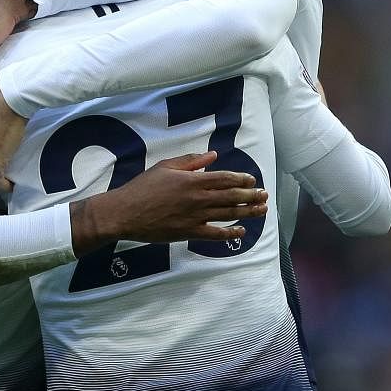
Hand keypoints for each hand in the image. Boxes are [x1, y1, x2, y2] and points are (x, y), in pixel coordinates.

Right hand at [70, 151, 267, 254]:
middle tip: (264, 195)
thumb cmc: (143, 187)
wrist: (126, 212)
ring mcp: (196, 217)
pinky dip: (230, 233)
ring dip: (248, 212)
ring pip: (229, 214)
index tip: (252, 180)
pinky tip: (241, 231)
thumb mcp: (165, 167)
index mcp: (192, 180)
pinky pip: (215, 234)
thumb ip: (190, 161)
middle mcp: (198, 198)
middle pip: (232, 196)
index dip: (242, 179)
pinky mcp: (190, 232)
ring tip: (262, 210)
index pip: (225, 178)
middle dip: (251, 195)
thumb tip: (212, 155)